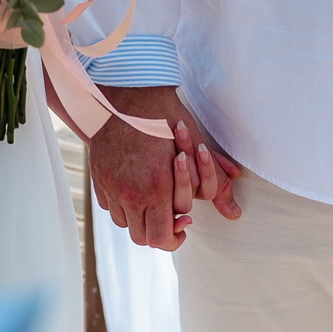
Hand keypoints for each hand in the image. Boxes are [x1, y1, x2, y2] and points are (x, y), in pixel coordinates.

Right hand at [88, 87, 243, 251]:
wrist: (129, 92)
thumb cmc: (166, 117)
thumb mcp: (196, 149)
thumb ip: (215, 184)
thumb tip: (236, 213)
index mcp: (156, 188)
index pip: (161, 238)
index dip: (174, 239)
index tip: (183, 226)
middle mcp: (130, 192)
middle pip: (141, 237)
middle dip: (158, 231)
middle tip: (170, 217)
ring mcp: (110, 186)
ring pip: (123, 223)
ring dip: (139, 218)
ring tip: (152, 201)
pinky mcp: (97, 176)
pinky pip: (108, 205)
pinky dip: (121, 203)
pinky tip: (134, 188)